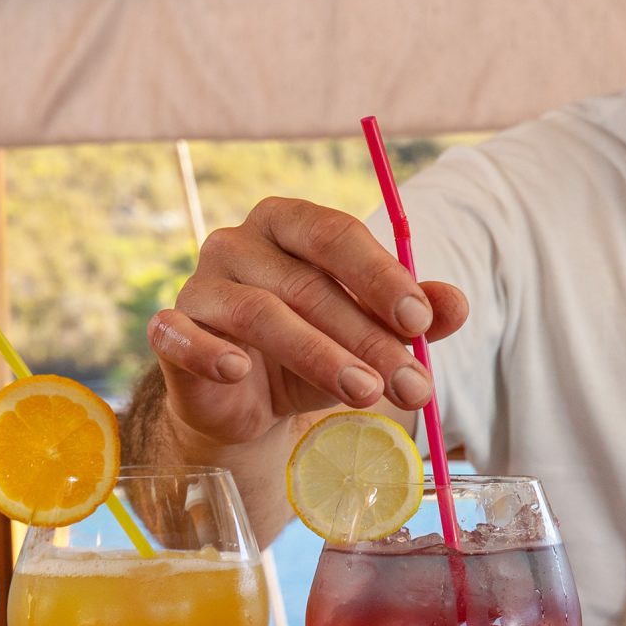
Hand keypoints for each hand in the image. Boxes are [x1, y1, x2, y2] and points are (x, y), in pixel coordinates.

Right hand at [146, 197, 467, 448]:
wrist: (247, 402)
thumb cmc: (311, 350)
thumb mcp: (368, 334)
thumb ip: (411, 316)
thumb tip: (455, 305)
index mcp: (288, 223)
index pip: (335, 235)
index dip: (380, 276)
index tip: (420, 322)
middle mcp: (238, 242)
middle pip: (306, 283)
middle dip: (367, 337)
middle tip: (411, 383)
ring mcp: (200, 284)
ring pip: (260, 314)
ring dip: (318, 355)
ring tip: (365, 394)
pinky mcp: (170, 329)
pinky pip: (182, 335)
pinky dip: (210, 352)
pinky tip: (238, 371)